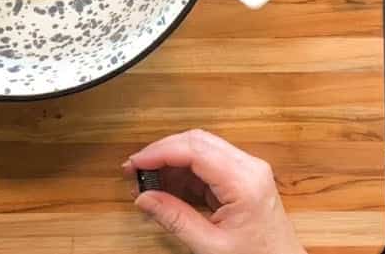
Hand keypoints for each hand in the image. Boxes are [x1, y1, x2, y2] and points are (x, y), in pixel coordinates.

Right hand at [124, 129, 304, 253]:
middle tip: (135, 170)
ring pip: (201, 150)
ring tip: (146, 183)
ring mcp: (248, 170)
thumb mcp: (210, 246)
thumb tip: (144, 198)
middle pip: (196, 142)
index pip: (194, 150)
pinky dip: (184, 174)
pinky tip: (166, 189)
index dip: (159, 152)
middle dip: (162, 153)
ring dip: (171, 162)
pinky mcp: (243, 178)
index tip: (135, 163)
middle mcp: (249, 167)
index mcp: (244, 181)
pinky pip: (208, 165)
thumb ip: (175, 219)